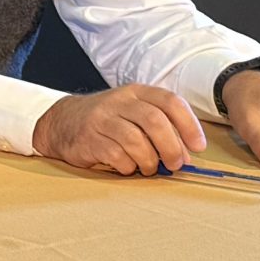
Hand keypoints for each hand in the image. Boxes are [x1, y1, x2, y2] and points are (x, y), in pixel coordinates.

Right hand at [33, 86, 207, 175]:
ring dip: (150, 161)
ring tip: (150, 168)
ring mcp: (102, 119)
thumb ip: (161, 129)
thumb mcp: (133, 114)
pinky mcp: (89, 138)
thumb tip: (186, 155)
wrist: (62, 122)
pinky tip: (128, 167)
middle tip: (176, 164)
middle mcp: (119, 101)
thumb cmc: (107, 121)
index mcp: (136, 92)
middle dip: (171, 147)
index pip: (170, 101)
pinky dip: (129, 167)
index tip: (198, 146)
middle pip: (155, 121)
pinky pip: (117, 156)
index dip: (189, 125)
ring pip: (136, 141)